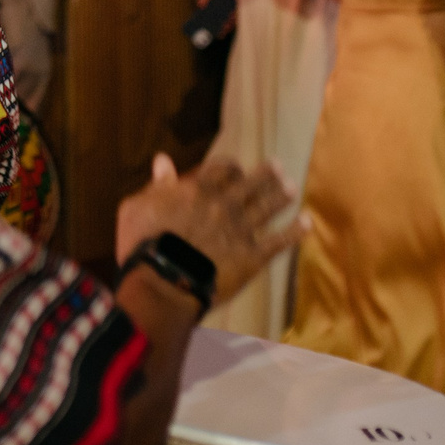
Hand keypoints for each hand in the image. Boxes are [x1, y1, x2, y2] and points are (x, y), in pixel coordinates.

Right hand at [116, 154, 301, 302]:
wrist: (164, 283)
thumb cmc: (142, 245)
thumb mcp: (137, 207)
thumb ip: (155, 185)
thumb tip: (162, 161)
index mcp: (197, 189)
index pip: (221, 168)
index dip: (231, 166)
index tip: (237, 168)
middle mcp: (224, 204)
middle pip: (251, 182)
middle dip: (266, 173)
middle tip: (278, 167)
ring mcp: (241, 230)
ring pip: (268, 206)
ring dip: (281, 195)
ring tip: (292, 188)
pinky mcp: (253, 257)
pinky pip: (279, 241)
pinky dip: (296, 231)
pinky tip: (307, 222)